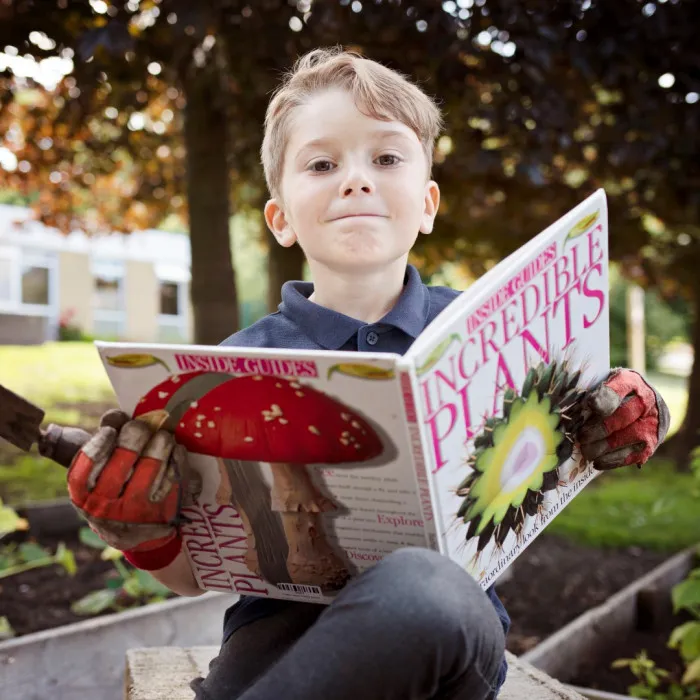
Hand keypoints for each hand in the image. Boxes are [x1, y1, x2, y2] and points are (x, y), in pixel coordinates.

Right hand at [67, 409, 198, 563]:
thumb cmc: (114, 490)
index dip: (98, 446)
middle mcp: (105, 508)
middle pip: (120, 466)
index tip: (110, 430)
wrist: (138, 534)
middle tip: (142, 426)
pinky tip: (176, 448)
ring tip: (163, 435)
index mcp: (83, 495)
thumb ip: (102, 441)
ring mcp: (135, 513)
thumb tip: (115, 416)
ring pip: (150, 471)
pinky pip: (173, 479)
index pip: (84, 470)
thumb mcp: (99, 471)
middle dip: (134, 438)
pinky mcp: (162, 513)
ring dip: (159, 445)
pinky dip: (177, 459)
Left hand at [578, 369, 669, 469]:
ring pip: (629, 437)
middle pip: (623, 416)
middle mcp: (646, 402)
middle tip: (581, 437)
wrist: (649, 408)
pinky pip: (632, 454)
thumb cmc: (617, 396)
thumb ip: (591, 393)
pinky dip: (613, 460)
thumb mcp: (605, 385)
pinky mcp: (650, 444)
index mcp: (631, 382)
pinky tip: (597, 462)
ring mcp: (651, 424)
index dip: (605, 398)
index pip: (619, 389)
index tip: (589, 404)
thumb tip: (568, 408)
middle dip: (600, 428)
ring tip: (586, 452)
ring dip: (604, 447)